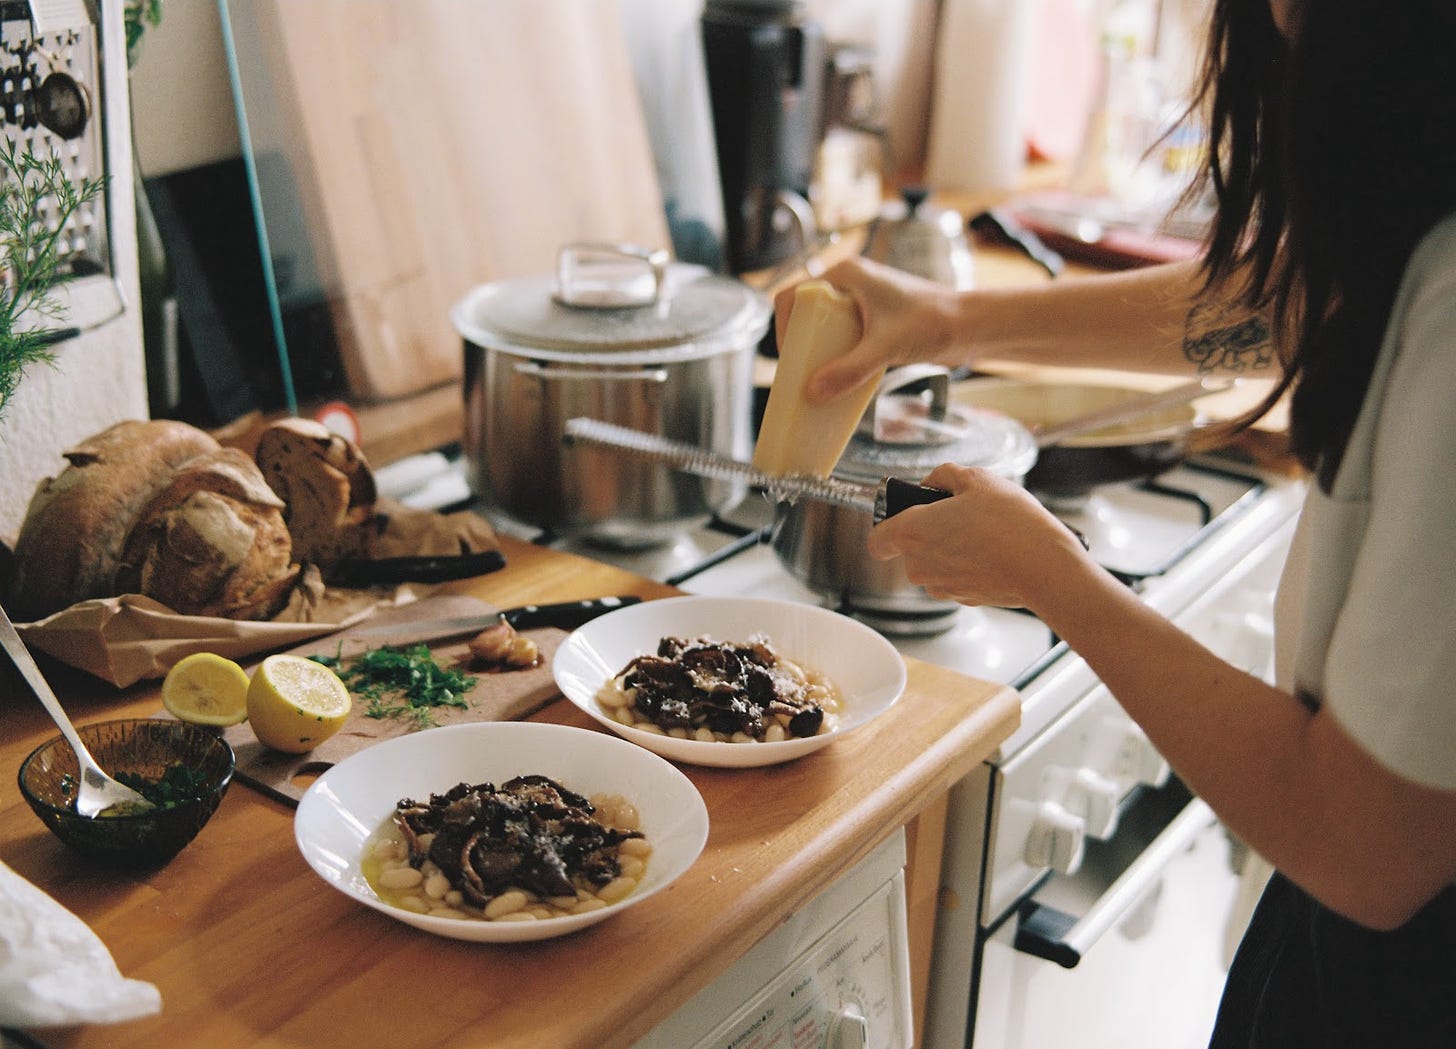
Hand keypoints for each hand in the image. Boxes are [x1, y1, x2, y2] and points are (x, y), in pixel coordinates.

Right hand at [772, 255, 967, 402]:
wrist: (972, 326)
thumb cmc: (936, 320)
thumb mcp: (886, 347)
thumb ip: (849, 370)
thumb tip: (814, 391)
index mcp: (847, 274)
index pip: (795, 294)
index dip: (783, 325)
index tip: (789, 355)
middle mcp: (851, 284)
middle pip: (807, 313)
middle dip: (801, 344)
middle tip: (801, 372)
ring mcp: (864, 302)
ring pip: (825, 328)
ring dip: (820, 353)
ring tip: (818, 380)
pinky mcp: (875, 321)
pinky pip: (844, 338)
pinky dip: (838, 358)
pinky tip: (841, 380)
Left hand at [865, 464, 1095, 610]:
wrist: (1044, 566)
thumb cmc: (1009, 522)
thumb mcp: (976, 479)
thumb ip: (944, 475)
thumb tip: (932, 481)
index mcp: (911, 533)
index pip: (877, 540)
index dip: (888, 526)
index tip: (908, 515)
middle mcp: (919, 566)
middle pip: (910, 550)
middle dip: (930, 532)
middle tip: (961, 514)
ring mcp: (941, 587)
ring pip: (934, 565)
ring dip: (950, 550)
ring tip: (983, 532)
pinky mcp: (964, 599)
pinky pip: (956, 578)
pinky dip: (969, 566)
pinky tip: (993, 552)